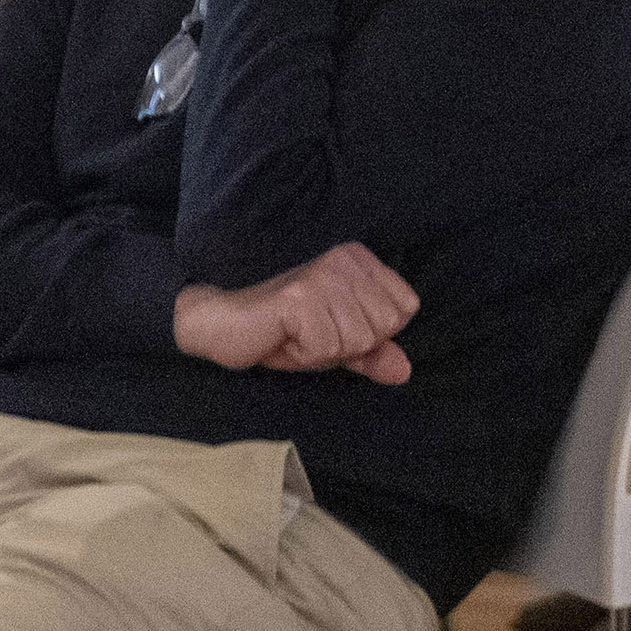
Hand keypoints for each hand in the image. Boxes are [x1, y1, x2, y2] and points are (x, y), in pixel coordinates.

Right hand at [173, 241, 418, 383]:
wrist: (225, 322)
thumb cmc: (284, 331)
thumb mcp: (336, 345)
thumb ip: (373, 355)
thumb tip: (405, 370)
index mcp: (360, 260)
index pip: (405, 310)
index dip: (371, 334)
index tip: (334, 325)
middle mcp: (345, 260)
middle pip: (384, 327)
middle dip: (349, 345)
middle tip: (313, 331)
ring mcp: (323, 275)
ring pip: (358, 341)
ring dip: (325, 351)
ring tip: (298, 332)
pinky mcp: (300, 297)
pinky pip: (328, 350)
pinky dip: (305, 355)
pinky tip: (285, 335)